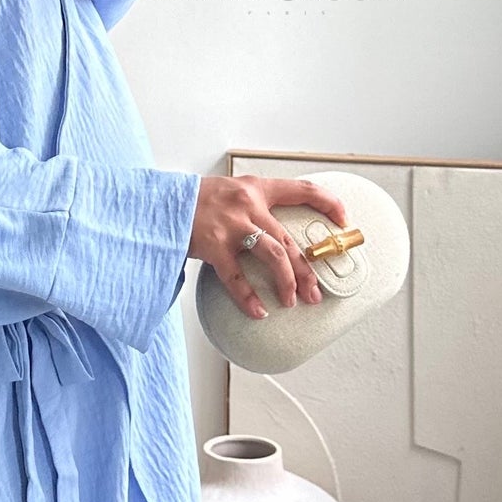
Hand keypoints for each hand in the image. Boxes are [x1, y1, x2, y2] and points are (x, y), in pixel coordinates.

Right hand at [187, 176, 347, 319]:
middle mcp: (248, 204)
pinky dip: (249, 298)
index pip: (302, 190)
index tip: (344, 220)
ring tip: (292, 302)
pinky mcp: (213, 244)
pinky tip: (258, 312)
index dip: (328, 203)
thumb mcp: (227, 193)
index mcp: (255, 188)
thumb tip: (270, 235)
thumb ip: (250, 208)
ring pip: (274, 255)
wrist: (157, 203)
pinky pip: (237, 277)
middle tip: (316, 292)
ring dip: (288, 282)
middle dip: (307, 269)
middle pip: (290, 240)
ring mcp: (232, 225)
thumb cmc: (191, 203)